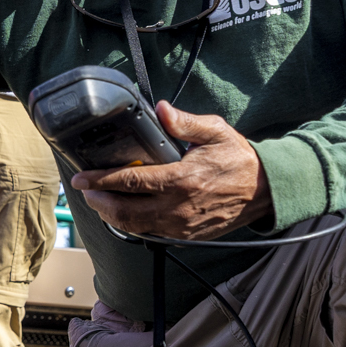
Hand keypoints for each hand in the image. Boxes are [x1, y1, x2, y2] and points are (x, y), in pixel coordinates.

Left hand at [72, 102, 272, 239]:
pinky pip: (151, 234)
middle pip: (124, 213)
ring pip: (134, 228)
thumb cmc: (240, 160)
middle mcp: (178, 207)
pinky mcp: (186, 237)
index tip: (80, 177)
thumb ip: (185, 122)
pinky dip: (133, 225)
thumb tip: (161, 109)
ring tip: (101, 201)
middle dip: (98, 202)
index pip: (129, 182)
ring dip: (112, 216)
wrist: (265, 191)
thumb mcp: (216, 132)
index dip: (100, 181)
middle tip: (86, 190)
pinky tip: (126, 212)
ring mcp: (181, 226)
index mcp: (181, 179)